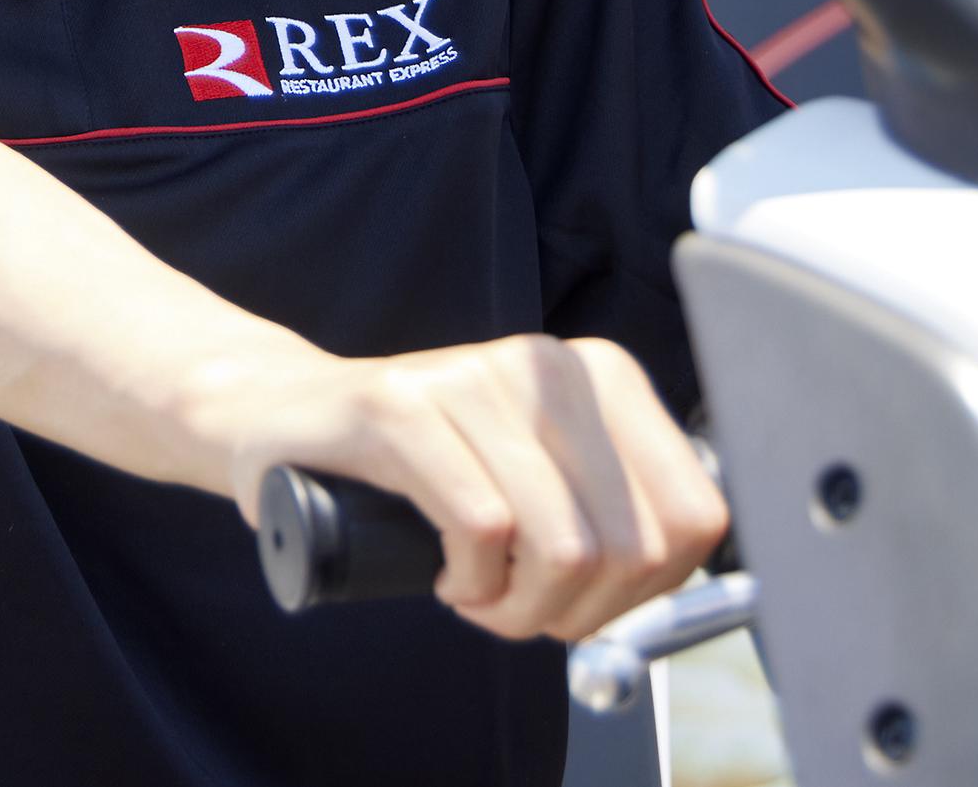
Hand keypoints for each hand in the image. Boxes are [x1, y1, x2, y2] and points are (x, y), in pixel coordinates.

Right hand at [196, 331, 726, 642]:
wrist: (283, 417)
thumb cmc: (421, 463)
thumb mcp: (541, 476)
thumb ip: (617, 510)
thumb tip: (685, 563)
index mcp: (601, 378)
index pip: (694, 516)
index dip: (647, 591)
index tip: (587, 598)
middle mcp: (548, 365)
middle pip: (631, 546)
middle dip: (578, 611)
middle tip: (521, 611)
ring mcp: (472, 377)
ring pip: (564, 545)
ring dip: (520, 608)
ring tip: (480, 596)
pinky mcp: (400, 405)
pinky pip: (483, 527)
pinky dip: (471, 583)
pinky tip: (447, 575)